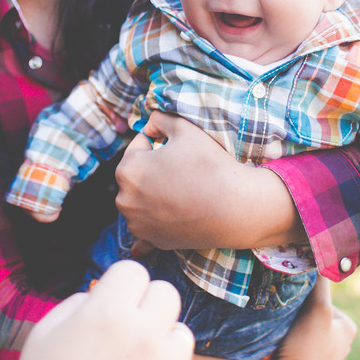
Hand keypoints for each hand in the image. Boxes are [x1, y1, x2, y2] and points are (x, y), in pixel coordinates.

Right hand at [3, 260, 193, 359]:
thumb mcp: (42, 336)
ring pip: (181, 330)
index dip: (118, 283)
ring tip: (133, 356)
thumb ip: (77, 305)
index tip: (108, 300)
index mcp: (106, 315)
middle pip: (166, 292)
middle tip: (124, 323)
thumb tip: (101, 296)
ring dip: (161, 336)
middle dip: (145, 303)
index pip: (133, 270)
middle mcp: (143, 336)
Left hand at [115, 112, 299, 250]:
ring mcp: (137, 223)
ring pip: (139, 200)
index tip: (174, 147)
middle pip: (135, 175)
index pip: (137, 146)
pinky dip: (150, 226)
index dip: (156, 142)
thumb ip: (160, 118)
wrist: (235, 208)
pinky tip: (150, 231)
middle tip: (179, 168)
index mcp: (128, 169)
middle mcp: (124, 199)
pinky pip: (144, 232)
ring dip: (151, 194)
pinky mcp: (152, 241)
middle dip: (151, 169)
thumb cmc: (209, 165)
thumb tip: (150, 124)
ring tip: (179, 190)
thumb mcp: (185, 128)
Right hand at [267, 280, 357, 359]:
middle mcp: (342, 346)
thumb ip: (321, 282)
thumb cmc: (308, 346)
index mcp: (349, 329)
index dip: (305, 297)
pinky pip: (296, 350)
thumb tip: (322, 254)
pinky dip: (287, 346)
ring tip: (278, 332)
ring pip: (303, 333)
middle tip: (283, 316)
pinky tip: (278, 348)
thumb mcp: (318, 307)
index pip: (322, 299)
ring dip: (290, 330)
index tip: (291, 303)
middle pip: (313, 316)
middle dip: (299, 314)